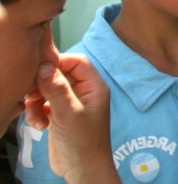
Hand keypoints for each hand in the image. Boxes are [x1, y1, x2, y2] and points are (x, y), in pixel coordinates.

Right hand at [25, 54, 118, 183]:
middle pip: (58, 75)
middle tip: (31, 96)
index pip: (76, 62)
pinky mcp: (59, 115)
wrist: (82, 169)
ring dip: (36, 101)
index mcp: (94, 86)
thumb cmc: (83, 141)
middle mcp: (83, 92)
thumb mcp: (69, 114)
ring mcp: (71, 103)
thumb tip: (45, 65)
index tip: (38, 72)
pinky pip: (43, 104)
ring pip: (47, 90)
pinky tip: (38, 126)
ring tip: (35, 117)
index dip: (57, 63)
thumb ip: (57, 89)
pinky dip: (36, 112)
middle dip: (42, 85)